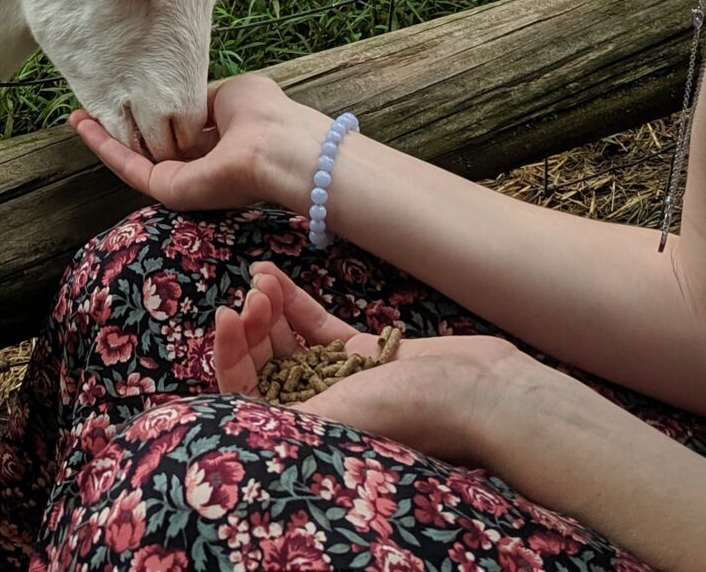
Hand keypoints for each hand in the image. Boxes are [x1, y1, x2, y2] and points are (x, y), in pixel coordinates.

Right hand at [71, 73, 328, 211]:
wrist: (280, 149)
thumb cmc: (267, 116)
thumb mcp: (232, 94)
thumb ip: (204, 99)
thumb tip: (182, 98)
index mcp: (220, 138)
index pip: (178, 128)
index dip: (152, 112)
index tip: (128, 93)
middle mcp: (200, 163)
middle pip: (151, 146)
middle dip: (120, 128)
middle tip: (90, 110)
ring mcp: (183, 180)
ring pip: (135, 159)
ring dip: (104, 138)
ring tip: (76, 117)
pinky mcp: (170, 190)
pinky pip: (131, 168)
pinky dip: (105, 147)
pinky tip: (84, 127)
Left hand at [214, 260, 532, 468]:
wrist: (481, 391)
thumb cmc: (409, 412)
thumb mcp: (332, 417)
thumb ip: (276, 417)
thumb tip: (223, 414)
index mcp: (305, 432)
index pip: (245, 395)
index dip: (228, 355)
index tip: (225, 316)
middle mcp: (318, 408)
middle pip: (263, 365)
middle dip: (250, 327)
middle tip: (249, 298)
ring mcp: (340, 378)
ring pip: (287, 341)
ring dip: (268, 309)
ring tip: (261, 280)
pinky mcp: (363, 352)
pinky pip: (317, 325)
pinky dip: (293, 301)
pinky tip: (273, 274)